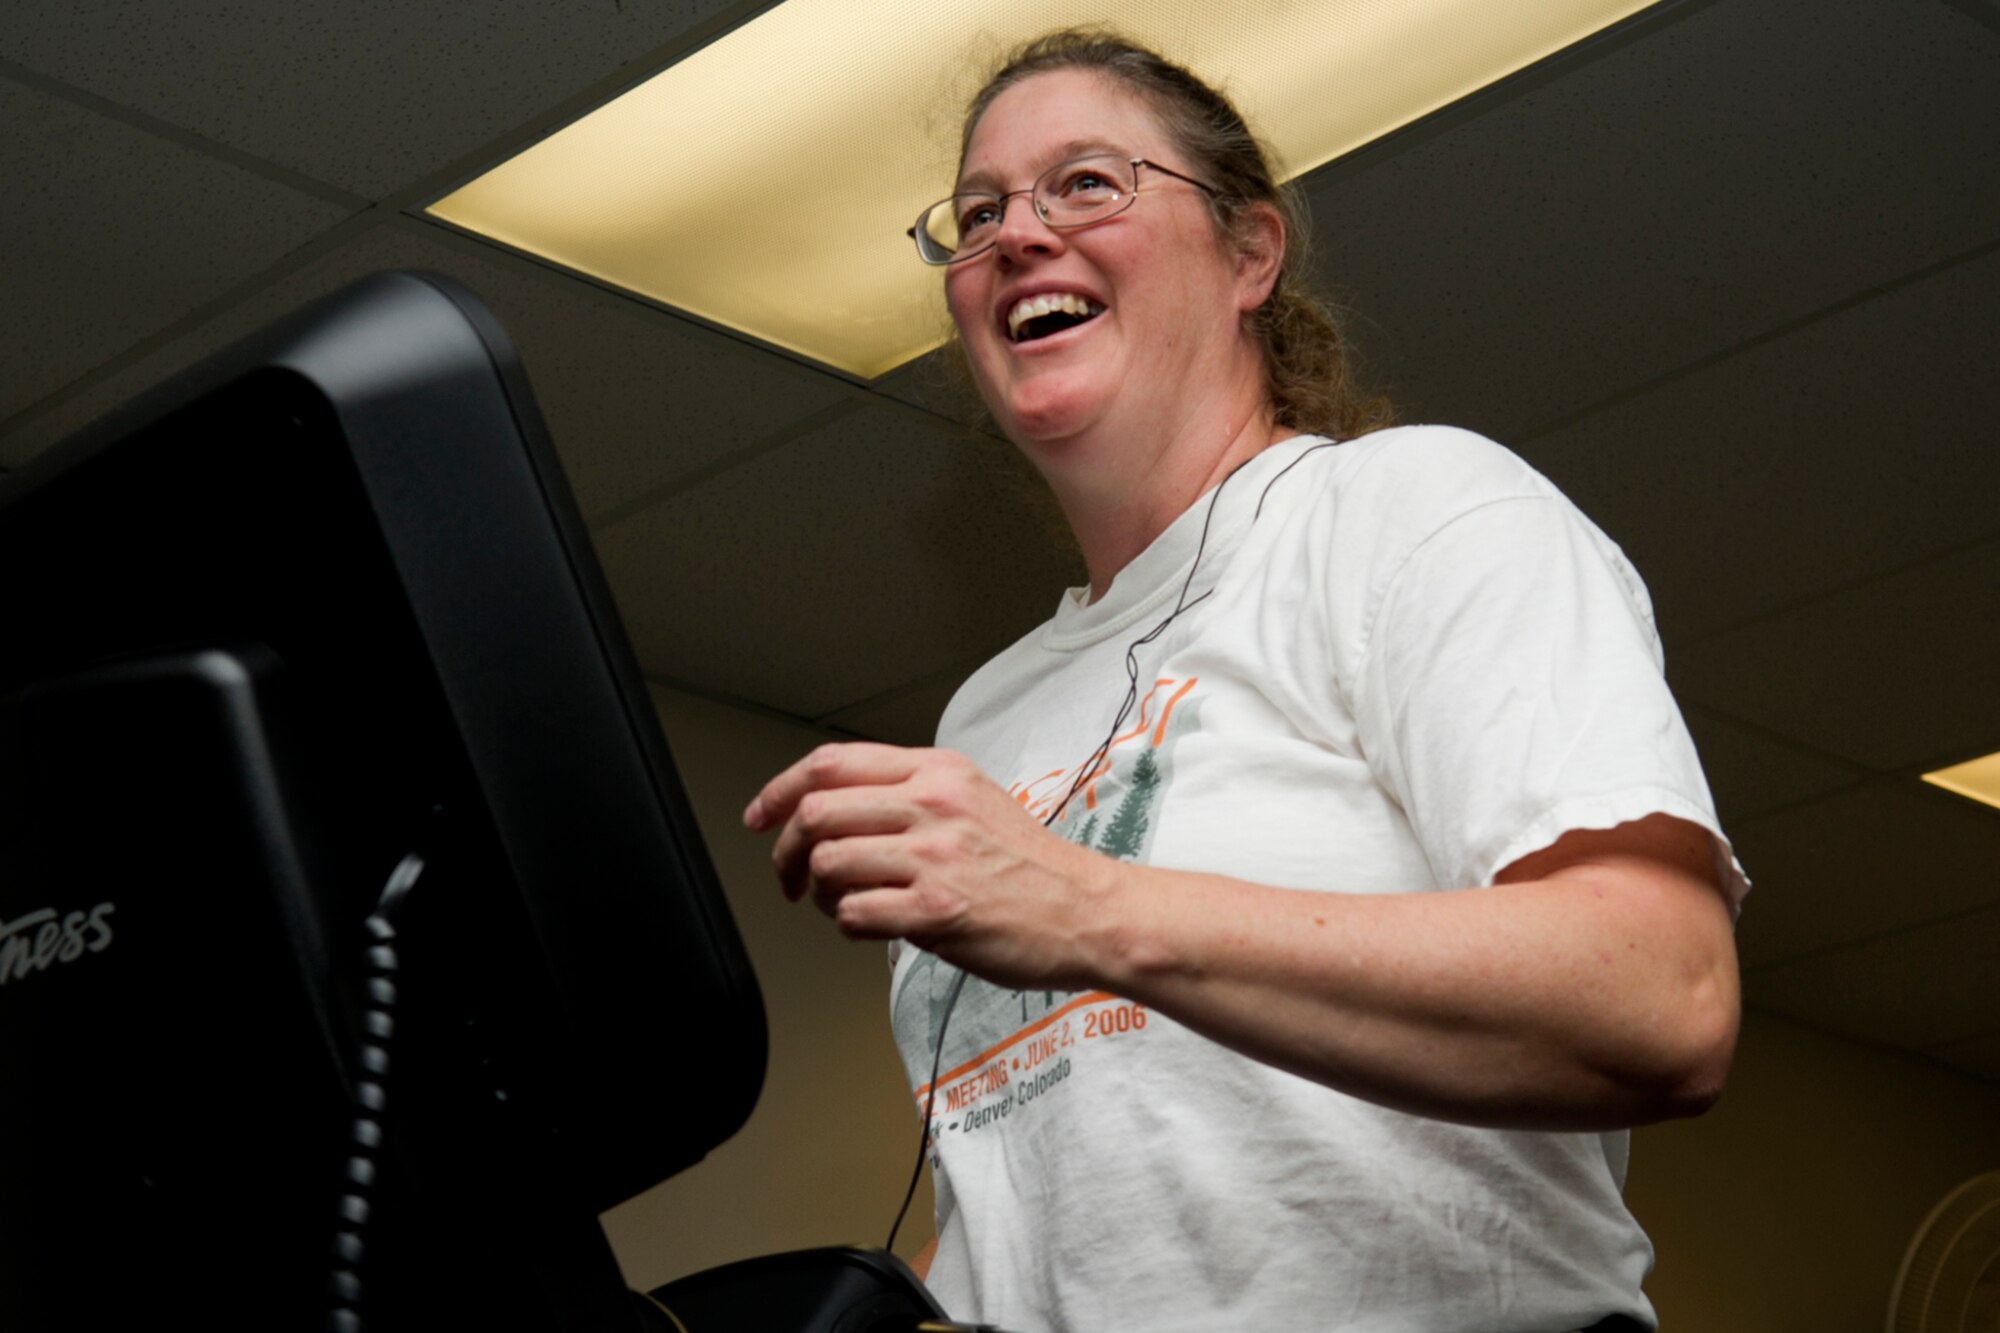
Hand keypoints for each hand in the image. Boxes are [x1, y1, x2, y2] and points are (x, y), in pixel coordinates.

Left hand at [743, 742, 1117, 990]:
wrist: (1085, 910)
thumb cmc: (1029, 864)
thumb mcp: (971, 798)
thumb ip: (908, 793)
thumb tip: (834, 806)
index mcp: (936, 770)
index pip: (830, 763)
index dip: (779, 790)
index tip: (760, 817)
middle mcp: (932, 805)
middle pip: (817, 812)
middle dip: (785, 851)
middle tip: (788, 876)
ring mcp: (934, 857)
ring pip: (827, 863)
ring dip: (816, 893)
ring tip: (839, 903)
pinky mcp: (938, 909)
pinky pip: (854, 913)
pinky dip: (846, 924)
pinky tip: (870, 925)